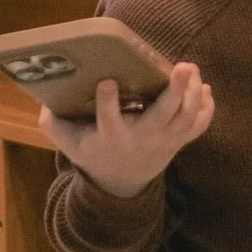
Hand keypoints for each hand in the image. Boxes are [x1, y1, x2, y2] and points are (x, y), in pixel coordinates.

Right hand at [43, 61, 212, 196]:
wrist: (120, 185)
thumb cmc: (93, 152)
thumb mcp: (69, 143)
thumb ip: (54, 122)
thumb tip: (45, 100)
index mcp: (111, 138)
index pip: (108, 120)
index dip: (107, 102)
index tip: (106, 82)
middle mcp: (140, 140)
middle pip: (162, 117)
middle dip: (174, 92)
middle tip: (182, 66)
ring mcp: (163, 143)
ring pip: (185, 119)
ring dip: (192, 93)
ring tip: (190, 68)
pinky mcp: (177, 143)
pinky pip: (198, 128)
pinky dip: (206, 109)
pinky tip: (204, 88)